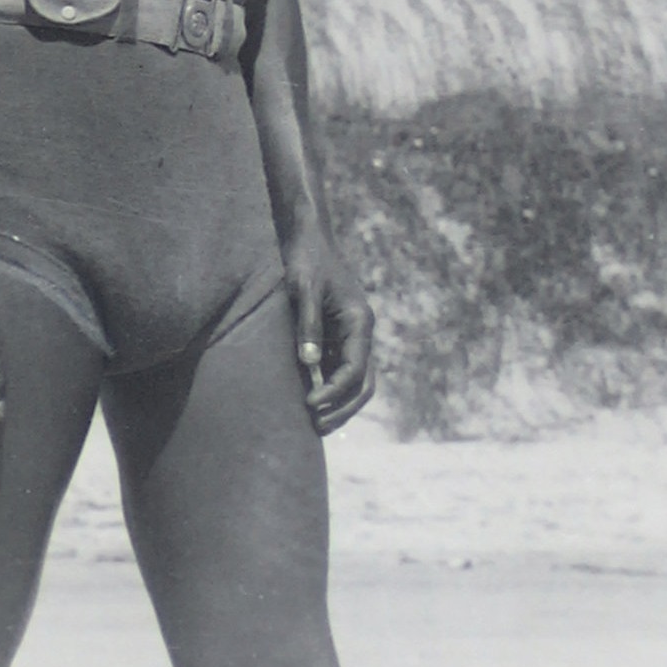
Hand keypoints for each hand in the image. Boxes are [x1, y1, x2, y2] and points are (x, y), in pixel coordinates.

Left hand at [285, 238, 375, 434]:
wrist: (308, 239)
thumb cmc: (306, 260)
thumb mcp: (303, 290)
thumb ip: (308, 325)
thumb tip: (308, 364)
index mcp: (360, 322)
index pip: (355, 368)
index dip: (334, 391)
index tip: (309, 404)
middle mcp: (361, 333)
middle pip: (363, 383)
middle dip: (343, 408)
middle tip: (316, 427)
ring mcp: (351, 337)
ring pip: (355, 382)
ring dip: (338, 404)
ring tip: (314, 425)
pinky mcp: (337, 338)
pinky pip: (339, 372)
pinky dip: (329, 391)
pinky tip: (309, 405)